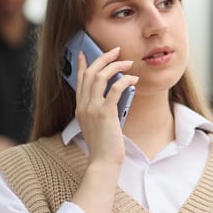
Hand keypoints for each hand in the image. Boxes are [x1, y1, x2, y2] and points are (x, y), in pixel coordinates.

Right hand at [75, 47, 137, 166]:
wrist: (104, 161)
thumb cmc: (104, 145)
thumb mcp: (97, 123)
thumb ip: (100, 107)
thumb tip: (115, 91)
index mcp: (80, 108)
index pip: (79, 80)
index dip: (82, 64)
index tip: (85, 53)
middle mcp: (83, 105)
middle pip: (90, 73)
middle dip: (103, 58)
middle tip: (116, 50)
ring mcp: (92, 109)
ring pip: (100, 77)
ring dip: (115, 66)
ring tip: (128, 62)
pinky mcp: (105, 113)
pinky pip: (114, 89)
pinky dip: (125, 80)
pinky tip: (133, 79)